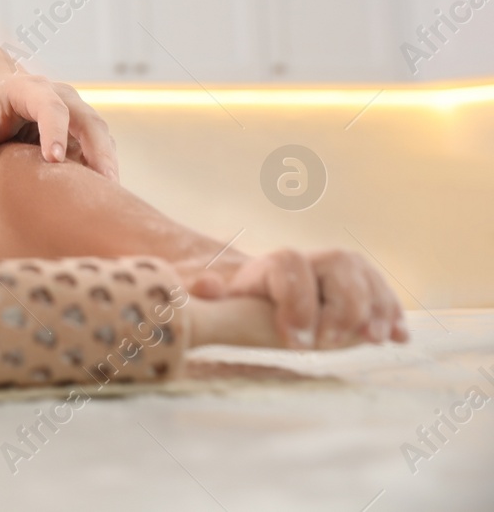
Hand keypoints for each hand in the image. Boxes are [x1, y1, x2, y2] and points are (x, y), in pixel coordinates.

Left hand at [0, 66, 117, 187]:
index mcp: (29, 89)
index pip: (50, 107)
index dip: (55, 131)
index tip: (54, 159)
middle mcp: (61, 96)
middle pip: (88, 121)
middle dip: (98, 152)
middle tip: (105, 185)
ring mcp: (75, 110)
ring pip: (100, 134)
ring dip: (106, 162)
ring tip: (110, 195)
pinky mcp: (81, 127)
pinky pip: (98, 145)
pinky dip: (101, 165)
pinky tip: (101, 191)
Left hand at [186, 248, 407, 348]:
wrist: (269, 299)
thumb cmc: (244, 305)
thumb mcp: (222, 301)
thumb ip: (212, 294)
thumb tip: (204, 284)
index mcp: (275, 264)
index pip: (290, 265)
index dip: (296, 300)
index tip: (295, 341)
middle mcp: (313, 261)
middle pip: (339, 263)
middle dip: (341, 303)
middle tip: (332, 342)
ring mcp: (341, 273)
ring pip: (366, 274)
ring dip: (374, 306)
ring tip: (373, 340)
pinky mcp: (365, 291)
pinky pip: (385, 293)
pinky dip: (394, 314)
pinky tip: (399, 338)